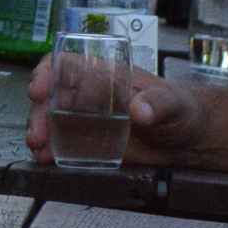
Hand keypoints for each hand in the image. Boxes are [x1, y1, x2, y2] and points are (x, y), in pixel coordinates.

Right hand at [24, 54, 210, 166]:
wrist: (190, 140)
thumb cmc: (181, 108)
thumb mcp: (173, 102)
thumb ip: (158, 103)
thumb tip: (139, 110)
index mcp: (104, 75)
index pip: (66, 66)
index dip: (46, 73)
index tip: (39, 90)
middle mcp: (89, 95)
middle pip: (51, 96)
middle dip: (38, 113)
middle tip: (38, 133)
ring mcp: (88, 121)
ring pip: (51, 121)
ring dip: (40, 132)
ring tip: (38, 149)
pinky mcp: (92, 145)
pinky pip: (64, 146)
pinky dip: (50, 152)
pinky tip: (45, 160)